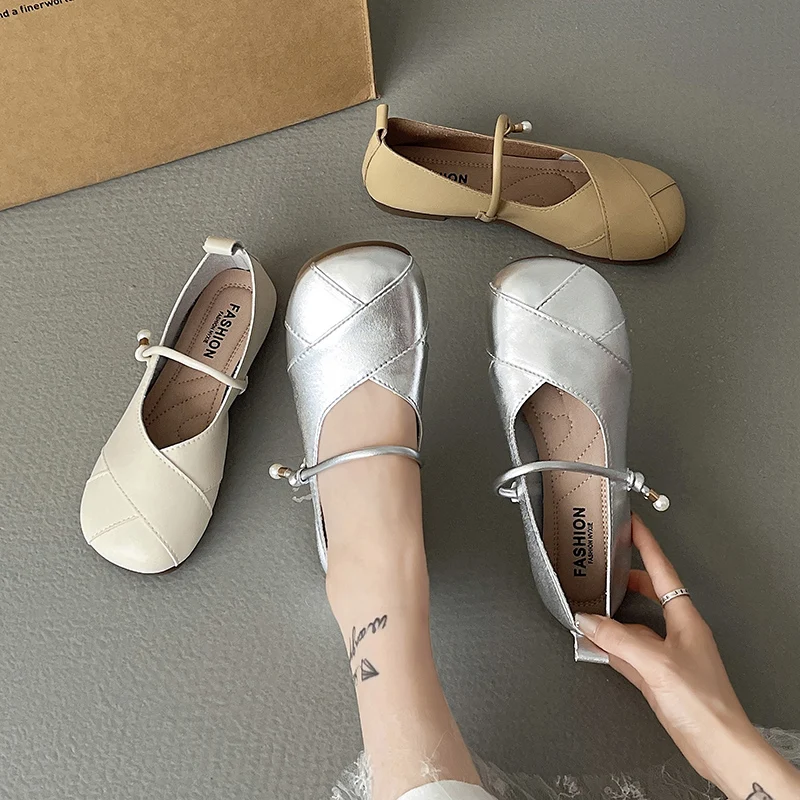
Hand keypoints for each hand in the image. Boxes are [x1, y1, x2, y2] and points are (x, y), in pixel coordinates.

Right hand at [575, 515, 798, 798]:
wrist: (719, 747)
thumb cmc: (705, 705)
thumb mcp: (656, 663)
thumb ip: (618, 639)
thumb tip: (587, 621)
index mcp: (686, 619)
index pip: (663, 570)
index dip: (646, 545)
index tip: (633, 525)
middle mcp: (679, 632)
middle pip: (649, 592)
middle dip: (626, 577)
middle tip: (605, 564)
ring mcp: (669, 655)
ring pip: (636, 623)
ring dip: (614, 616)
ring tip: (590, 608)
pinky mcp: (660, 677)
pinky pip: (630, 651)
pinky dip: (612, 645)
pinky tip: (598, 645)